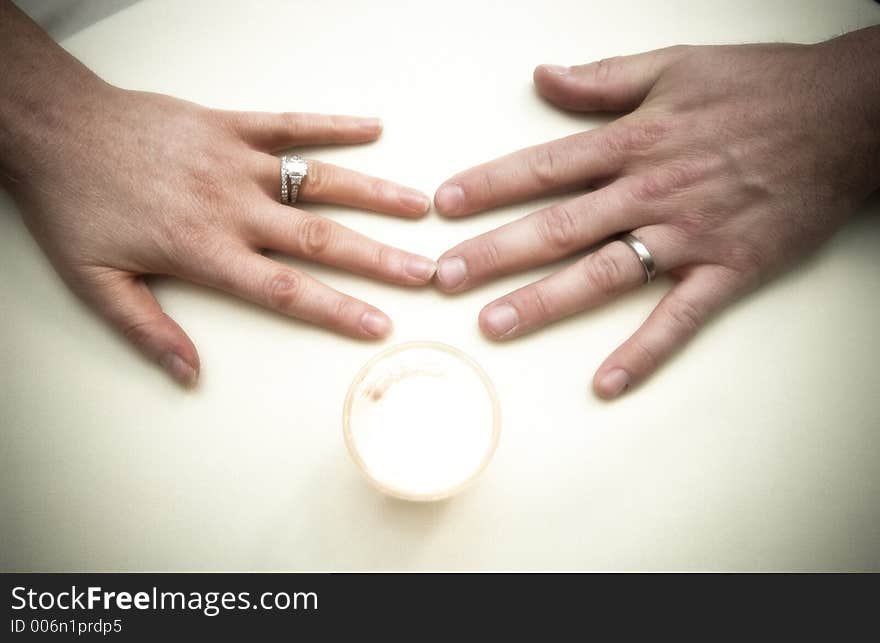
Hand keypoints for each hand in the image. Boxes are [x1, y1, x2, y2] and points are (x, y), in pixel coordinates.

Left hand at [7, 84, 434, 386]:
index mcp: (205, 249)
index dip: (338, 310)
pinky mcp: (228, 124)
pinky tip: (372, 127)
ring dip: (374, 195)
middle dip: (379, 259)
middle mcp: (232, 206)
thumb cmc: (74, 204)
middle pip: (321, 238)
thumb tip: (189, 374)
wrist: (53, 129)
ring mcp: (235, 160)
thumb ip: (148, 329)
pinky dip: (333, 125)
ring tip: (421, 206)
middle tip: (427, 272)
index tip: (380, 324)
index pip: (286, 290)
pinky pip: (290, 124)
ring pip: (319, 179)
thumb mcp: (96, 281)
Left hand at [433, 29, 879, 398]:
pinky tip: (607, 383)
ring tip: (494, 325)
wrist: (848, 116)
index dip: (488, 186)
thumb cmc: (760, 87)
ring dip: (545, 302)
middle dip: (495, 253)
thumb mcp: (676, 65)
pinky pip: (680, 319)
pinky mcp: (729, 270)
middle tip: (444, 280)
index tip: (443, 206)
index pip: (544, 167)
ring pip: (604, 273)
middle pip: (557, 227)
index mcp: (634, 141)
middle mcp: (651, 191)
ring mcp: (689, 236)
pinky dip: (644, 351)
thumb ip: (603, 80)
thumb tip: (542, 78)